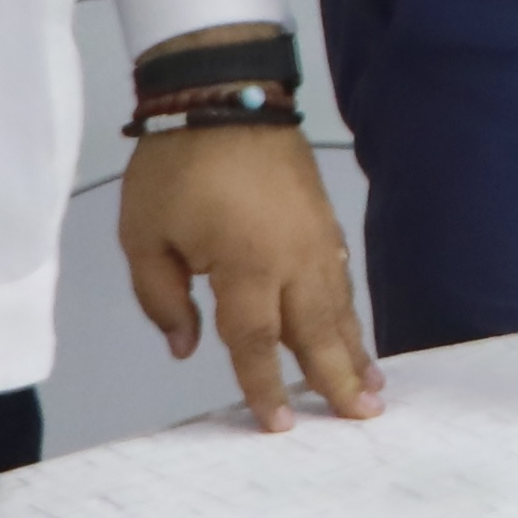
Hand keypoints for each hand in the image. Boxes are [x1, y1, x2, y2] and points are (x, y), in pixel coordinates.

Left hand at [114, 101, 379, 431]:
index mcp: (246, 266)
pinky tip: (351, 326)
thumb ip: (162, 298)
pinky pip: (341, 278)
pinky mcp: (323, 219)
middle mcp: (293, 259)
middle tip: (364, 416)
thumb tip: (186, 346)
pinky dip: (348, 309)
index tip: (277, 424)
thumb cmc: (176, 165)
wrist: (226, 93)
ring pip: (339, 306)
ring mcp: (316, 238)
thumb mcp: (144, 236)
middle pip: (319, 333)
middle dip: (340, 378)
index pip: (256, 343)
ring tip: (374, 384)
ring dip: (355, 348)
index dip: (265, 387)